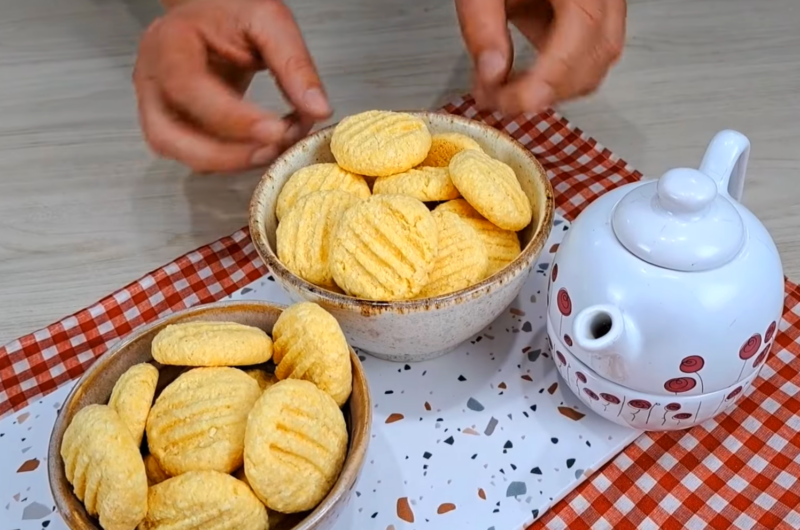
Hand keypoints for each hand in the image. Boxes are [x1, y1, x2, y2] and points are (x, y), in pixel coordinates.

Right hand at [133, 0, 331, 172]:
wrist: (211, 10)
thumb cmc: (232, 11)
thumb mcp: (270, 21)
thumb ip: (295, 65)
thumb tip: (318, 110)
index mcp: (170, 42)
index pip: (189, 88)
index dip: (233, 118)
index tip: (277, 131)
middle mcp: (152, 77)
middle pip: (168, 134)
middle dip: (225, 154)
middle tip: (273, 150)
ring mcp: (153, 103)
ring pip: (177, 152)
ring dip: (226, 163)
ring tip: (270, 151)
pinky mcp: (169, 121)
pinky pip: (190, 153)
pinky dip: (225, 159)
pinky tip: (257, 148)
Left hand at [455, 0, 625, 114]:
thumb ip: (482, 26)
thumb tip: (491, 76)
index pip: (577, 40)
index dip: (543, 83)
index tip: (507, 103)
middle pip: (596, 57)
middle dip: (548, 91)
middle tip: (500, 101)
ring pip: (601, 59)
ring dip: (558, 87)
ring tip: (510, 90)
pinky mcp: (597, 7)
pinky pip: (594, 49)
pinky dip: (562, 72)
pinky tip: (527, 73)